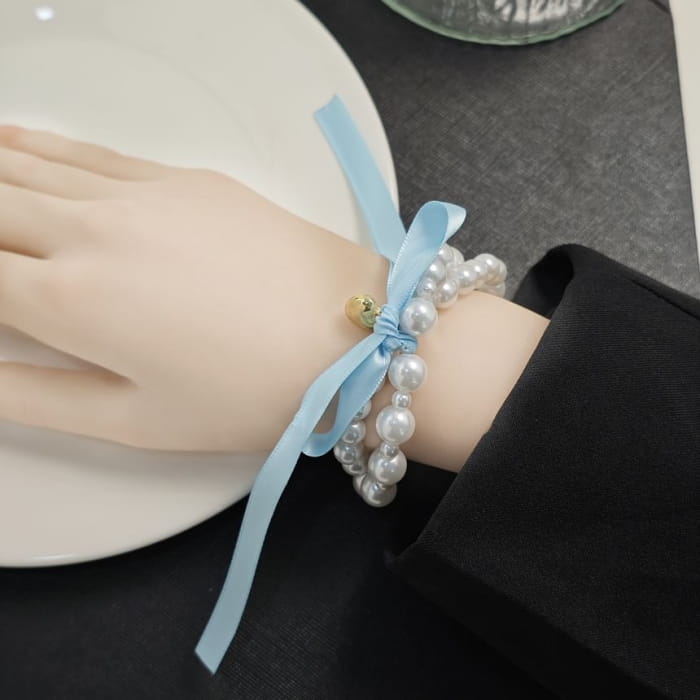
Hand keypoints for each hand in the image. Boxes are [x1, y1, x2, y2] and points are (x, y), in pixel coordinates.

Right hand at [0, 126, 387, 451]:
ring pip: (24, 166)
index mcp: (68, 301)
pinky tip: (11, 144)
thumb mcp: (134, 421)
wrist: (351, 337)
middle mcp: (89, 231)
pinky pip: (87, 152)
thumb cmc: (250, 393)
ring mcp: (138, 193)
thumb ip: (34, 397)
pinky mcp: (183, 177)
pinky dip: (35, 148)